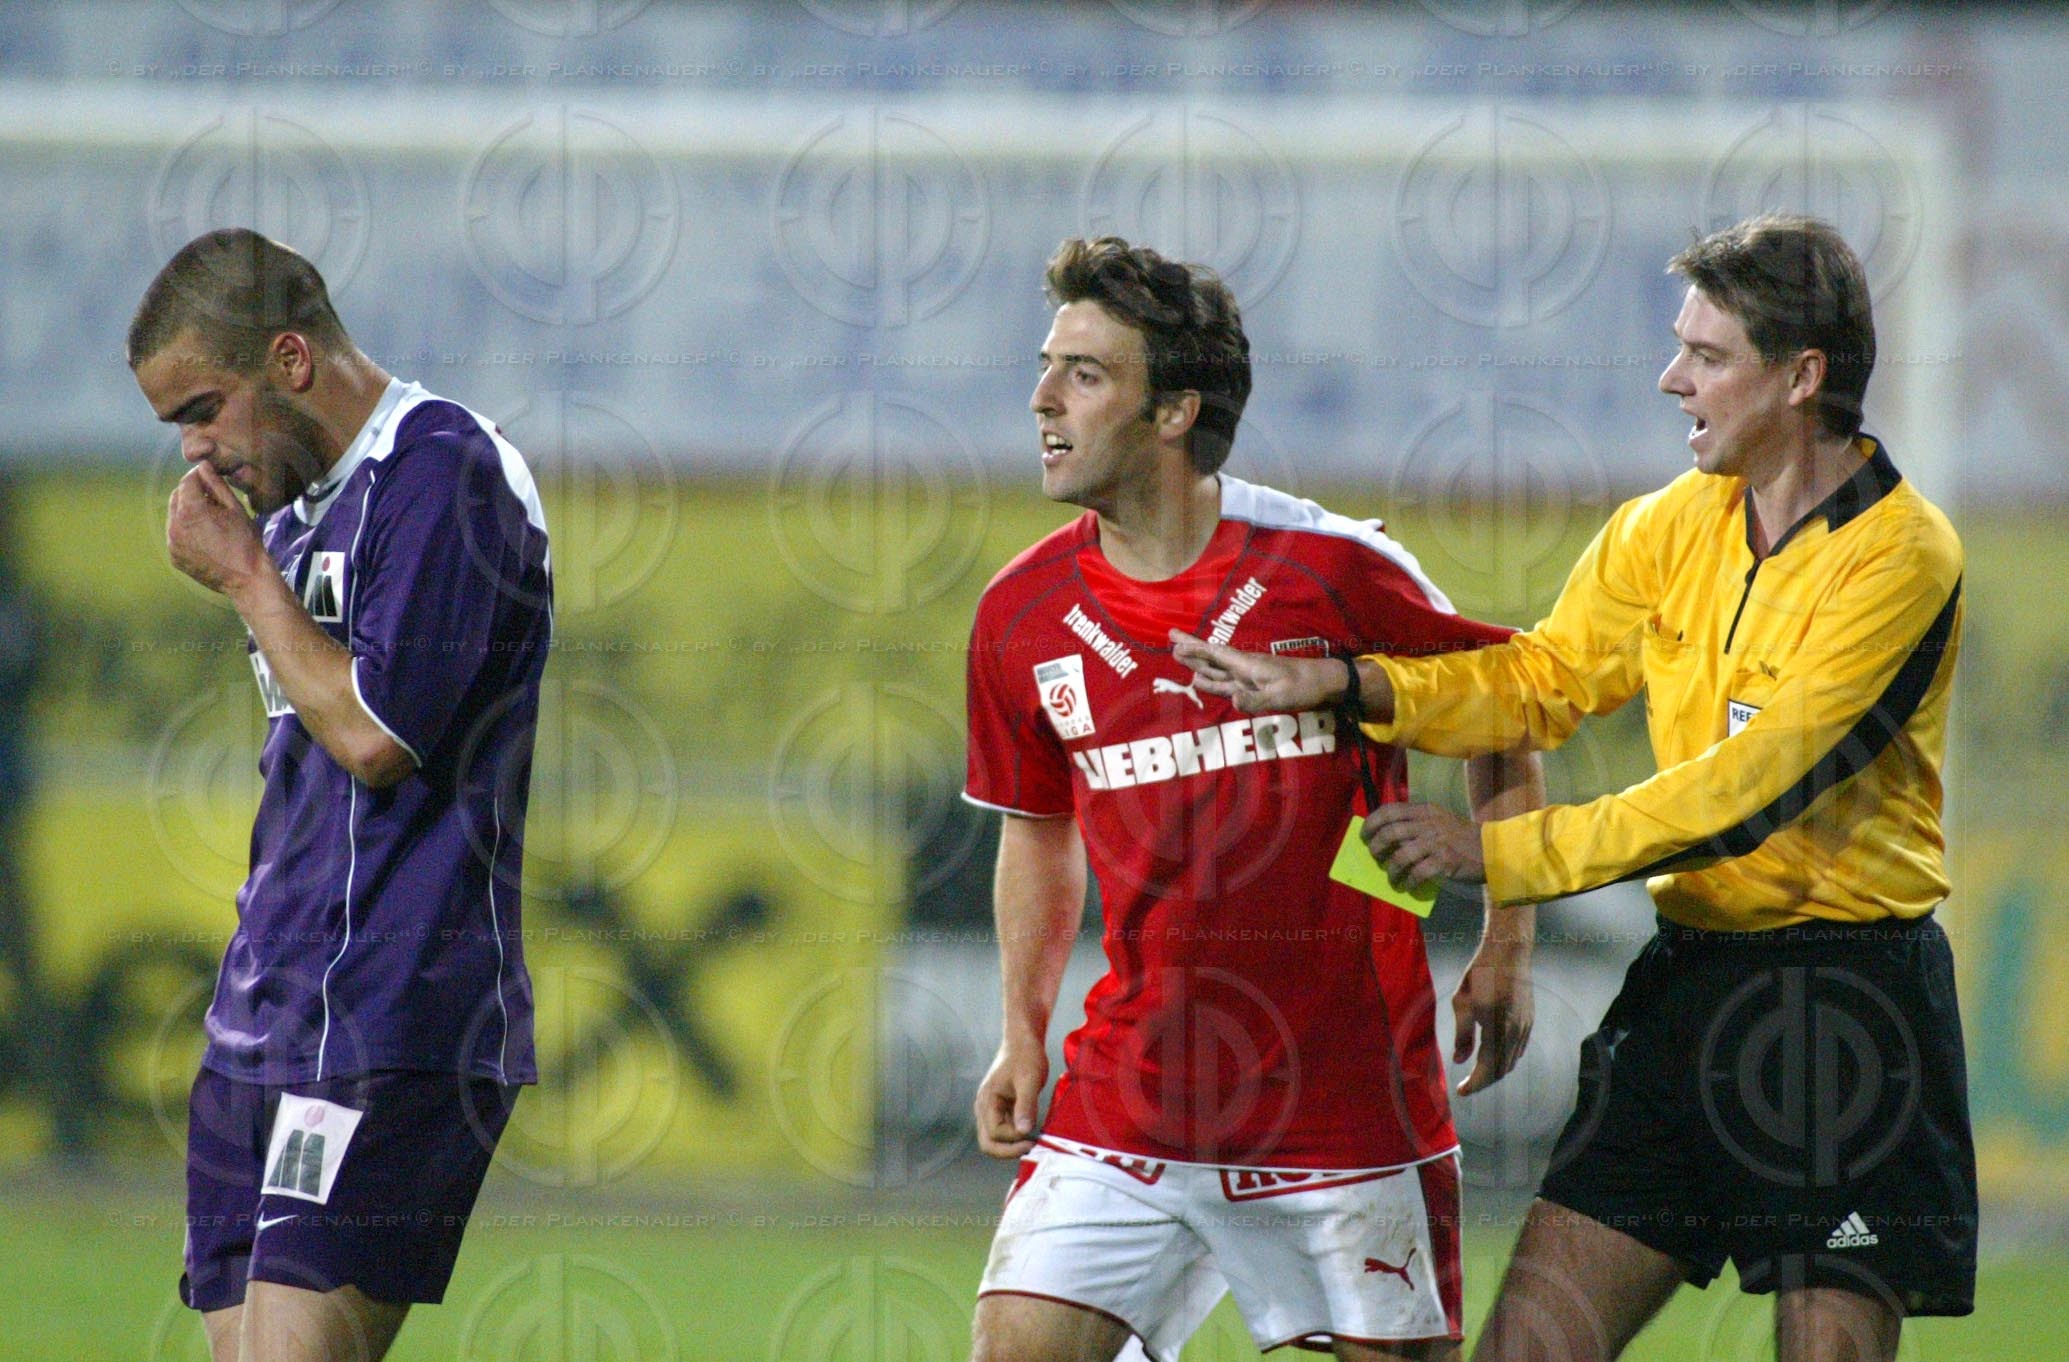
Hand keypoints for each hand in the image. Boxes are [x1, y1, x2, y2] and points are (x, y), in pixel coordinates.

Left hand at [167, 463, 266, 595]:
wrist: (247, 579)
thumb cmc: (246, 542)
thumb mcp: (235, 509)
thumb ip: (216, 485)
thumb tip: (204, 465)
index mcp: (190, 511)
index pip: (187, 481)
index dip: (198, 476)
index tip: (209, 477)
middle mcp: (174, 525)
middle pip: (177, 496)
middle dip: (191, 493)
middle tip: (212, 499)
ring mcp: (172, 543)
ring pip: (174, 515)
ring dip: (187, 511)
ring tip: (210, 519)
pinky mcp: (174, 556)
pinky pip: (175, 534)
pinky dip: (186, 530)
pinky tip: (205, 536)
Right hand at [974, 1041, 1047, 1158]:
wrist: (1022, 1041)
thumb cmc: (1025, 1056)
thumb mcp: (1029, 1080)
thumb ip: (1025, 1106)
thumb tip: (1024, 1131)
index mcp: (987, 1100)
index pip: (994, 1133)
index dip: (1013, 1138)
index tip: (1033, 1134)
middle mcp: (984, 1107)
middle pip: (987, 1143)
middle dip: (1007, 1151)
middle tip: (1030, 1148)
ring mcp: (990, 1109)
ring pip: (993, 1140)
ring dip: (1010, 1145)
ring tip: (1032, 1142)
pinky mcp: (999, 1109)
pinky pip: (1001, 1131)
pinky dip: (1013, 1137)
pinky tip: (1029, 1132)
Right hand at [1169, 630, 1344, 713]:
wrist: (1325, 684)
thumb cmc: (1304, 688)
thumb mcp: (1281, 696)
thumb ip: (1256, 700)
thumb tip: (1232, 699)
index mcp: (1249, 666)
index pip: (1216, 654)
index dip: (1195, 649)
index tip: (1174, 640)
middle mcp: (1245, 668)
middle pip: (1212, 657)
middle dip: (1191, 649)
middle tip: (1170, 636)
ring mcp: (1249, 677)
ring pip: (1217, 669)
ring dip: (1198, 663)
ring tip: (1179, 656)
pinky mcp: (1255, 686)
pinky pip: (1226, 682)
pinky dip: (1212, 680)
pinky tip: (1203, 680)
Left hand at [1363, 802, 1485, 891]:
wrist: (1490, 849)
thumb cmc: (1460, 836)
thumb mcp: (1439, 819)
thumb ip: (1416, 823)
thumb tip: (1385, 839)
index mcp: (1425, 810)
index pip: (1390, 810)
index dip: (1372, 822)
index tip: (1364, 834)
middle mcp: (1428, 823)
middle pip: (1390, 832)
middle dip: (1376, 846)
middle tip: (1375, 856)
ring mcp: (1436, 843)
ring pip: (1400, 856)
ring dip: (1391, 870)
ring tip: (1391, 877)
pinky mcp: (1443, 862)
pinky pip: (1416, 874)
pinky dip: (1407, 882)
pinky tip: (1406, 886)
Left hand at [1450, 939, 1533, 1095]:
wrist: (1509, 952)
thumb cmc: (1481, 974)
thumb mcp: (1462, 1002)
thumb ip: (1462, 1035)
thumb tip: (1459, 1061)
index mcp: (1499, 1029)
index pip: (1488, 1068)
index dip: (1474, 1084)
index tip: (1461, 1091)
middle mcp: (1516, 1032)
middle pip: (1502, 1070)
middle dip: (1484, 1081)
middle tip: (1466, 1085)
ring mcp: (1525, 1027)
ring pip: (1511, 1061)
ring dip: (1495, 1071)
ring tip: (1476, 1073)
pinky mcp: (1529, 1020)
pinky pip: (1517, 1049)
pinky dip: (1504, 1059)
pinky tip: (1492, 1055)